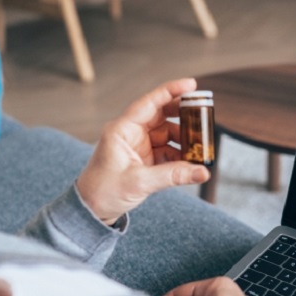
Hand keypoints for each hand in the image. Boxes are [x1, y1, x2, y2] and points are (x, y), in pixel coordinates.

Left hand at [76, 78, 210, 224]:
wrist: (92, 210)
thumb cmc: (104, 192)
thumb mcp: (140, 182)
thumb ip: (173, 175)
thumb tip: (202, 171)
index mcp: (122, 130)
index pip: (149, 103)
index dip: (171, 91)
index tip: (192, 85)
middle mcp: (130, 133)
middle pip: (161, 115)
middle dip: (183, 115)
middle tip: (204, 115)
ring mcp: (138, 146)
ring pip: (167, 134)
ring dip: (184, 139)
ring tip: (201, 146)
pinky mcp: (144, 159)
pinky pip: (166, 151)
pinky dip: (179, 155)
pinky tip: (191, 161)